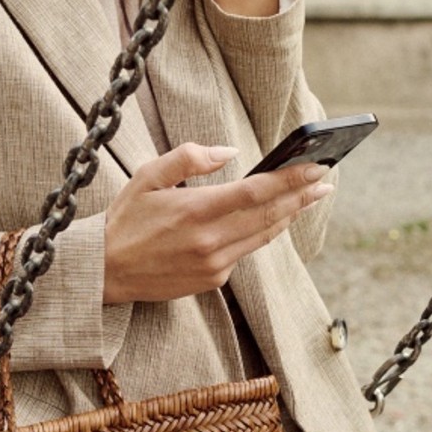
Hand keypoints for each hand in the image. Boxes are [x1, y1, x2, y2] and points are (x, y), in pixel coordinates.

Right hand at [103, 143, 334, 304]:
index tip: (316, 167)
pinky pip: (244, 252)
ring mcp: (214, 264)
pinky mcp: (213, 280)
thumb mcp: (147, 176)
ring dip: (290, 215)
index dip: (290, 180)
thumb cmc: (125, 220)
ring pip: (263, 236)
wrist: (105, 271)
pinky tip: (271, 219)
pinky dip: (260, 233)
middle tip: (326, 179)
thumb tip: (229, 152)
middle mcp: (209, 241)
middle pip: (270, 215)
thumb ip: (188, 157)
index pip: (255, 192)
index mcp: (195, 211)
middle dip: (302, 196)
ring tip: (310, 196)